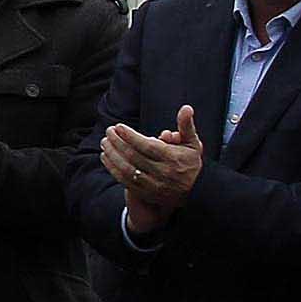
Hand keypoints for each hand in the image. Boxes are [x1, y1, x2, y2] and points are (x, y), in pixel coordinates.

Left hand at [101, 103, 205, 231]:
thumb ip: (186, 125)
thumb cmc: (190, 163)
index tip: (119, 126)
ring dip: (112, 155)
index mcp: (172, 158)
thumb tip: (186, 108)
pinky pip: (124, 180)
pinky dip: (112, 168)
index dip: (131, 136)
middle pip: (134, 156)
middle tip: (108, 131)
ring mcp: (152, 184)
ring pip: (126, 169)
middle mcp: (162, 172)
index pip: (147, 146)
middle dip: (118, 142)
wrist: (195, 191)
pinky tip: (106, 157)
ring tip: (105, 142)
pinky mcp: (145, 193)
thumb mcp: (193, 143)